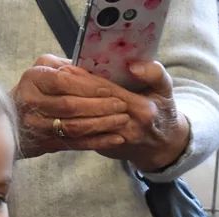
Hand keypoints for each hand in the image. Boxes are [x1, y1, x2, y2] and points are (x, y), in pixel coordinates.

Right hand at [12, 55, 130, 158]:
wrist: (13, 117)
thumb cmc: (37, 87)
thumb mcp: (47, 69)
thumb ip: (69, 67)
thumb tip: (97, 69)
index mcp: (34, 78)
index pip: (64, 81)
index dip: (89, 86)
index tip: (110, 89)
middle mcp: (31, 102)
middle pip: (70, 106)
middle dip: (100, 106)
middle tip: (122, 105)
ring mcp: (36, 126)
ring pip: (74, 127)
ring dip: (102, 125)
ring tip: (122, 120)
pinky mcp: (45, 144)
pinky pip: (75, 144)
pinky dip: (98, 142)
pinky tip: (115, 139)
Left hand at [56, 61, 190, 170]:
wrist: (161, 146)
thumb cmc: (161, 112)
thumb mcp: (165, 90)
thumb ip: (155, 74)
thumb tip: (135, 65)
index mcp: (142, 110)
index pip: (110, 92)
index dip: (88, 80)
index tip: (69, 67)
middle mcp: (128, 127)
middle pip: (95, 108)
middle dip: (74, 92)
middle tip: (55, 76)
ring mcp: (116, 141)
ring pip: (87, 122)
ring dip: (69, 107)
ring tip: (53, 91)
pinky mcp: (106, 148)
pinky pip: (87, 133)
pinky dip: (73, 120)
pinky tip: (60, 108)